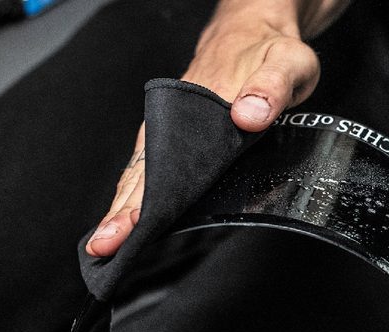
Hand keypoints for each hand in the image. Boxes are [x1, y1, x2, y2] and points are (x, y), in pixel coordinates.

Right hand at [85, 7, 319, 256]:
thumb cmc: (271, 48)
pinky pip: (151, 163)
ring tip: (104, 243)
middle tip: (103, 247)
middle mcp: (177, 115)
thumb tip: (249, 115)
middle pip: (144, 168)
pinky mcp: (177, 129)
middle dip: (123, 210)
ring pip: (142, 168)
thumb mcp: (286, 61)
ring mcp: (173, 123)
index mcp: (199, 103)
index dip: (149, 193)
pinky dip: (136, 191)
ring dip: (123, 205)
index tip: (131, 221)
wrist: (256, 27)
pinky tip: (125, 215)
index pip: (166, 156)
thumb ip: (271, 87)